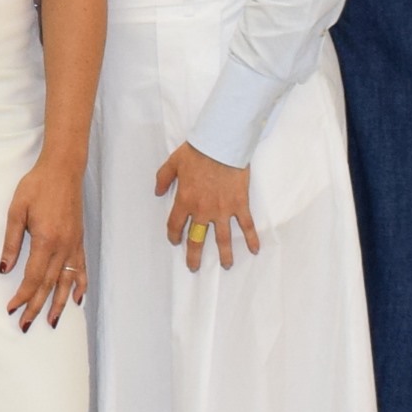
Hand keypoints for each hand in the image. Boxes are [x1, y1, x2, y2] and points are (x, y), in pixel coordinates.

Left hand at [0, 150, 89, 323]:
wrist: (63, 169)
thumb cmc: (37, 186)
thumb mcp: (16, 210)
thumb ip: (11, 242)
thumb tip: (4, 269)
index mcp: (46, 240)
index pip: (33, 278)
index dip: (22, 296)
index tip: (11, 309)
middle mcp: (63, 247)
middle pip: (49, 285)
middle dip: (36, 307)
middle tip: (26, 325)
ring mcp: (74, 245)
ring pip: (67, 282)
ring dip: (60, 304)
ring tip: (52, 322)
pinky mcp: (79, 240)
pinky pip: (81, 269)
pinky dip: (80, 286)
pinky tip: (79, 299)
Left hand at [150, 143, 256, 269]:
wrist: (221, 144)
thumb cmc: (197, 151)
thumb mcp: (173, 162)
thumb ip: (163, 179)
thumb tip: (157, 192)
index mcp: (185, 201)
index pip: (176, 225)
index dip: (174, 236)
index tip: (176, 242)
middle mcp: (202, 210)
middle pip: (197, 239)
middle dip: (194, 255)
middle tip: (193, 267)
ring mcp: (222, 210)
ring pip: (222, 239)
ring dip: (224, 254)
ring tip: (226, 265)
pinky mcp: (239, 205)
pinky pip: (246, 225)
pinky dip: (251, 238)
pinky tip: (254, 250)